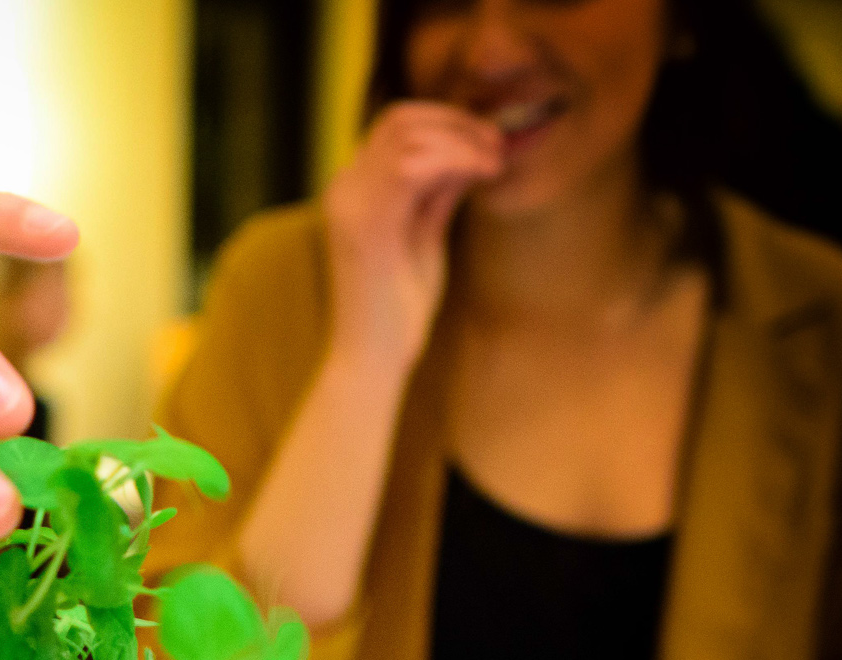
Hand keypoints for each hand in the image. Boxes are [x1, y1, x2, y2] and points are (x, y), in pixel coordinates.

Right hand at [321, 101, 502, 368]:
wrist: (373, 360)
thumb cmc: (399, 310)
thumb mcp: (426, 237)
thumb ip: (438, 194)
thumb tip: (469, 151)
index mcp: (353, 192)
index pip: (396, 126)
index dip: (448, 120)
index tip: (489, 143)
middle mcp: (343, 189)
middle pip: (400, 118)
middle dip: (458, 122)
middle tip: (498, 147)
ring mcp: (349, 204)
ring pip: (406, 132)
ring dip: (461, 138)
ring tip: (494, 163)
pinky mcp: (364, 224)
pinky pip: (411, 165)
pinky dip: (456, 158)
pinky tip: (483, 174)